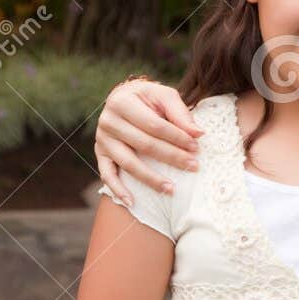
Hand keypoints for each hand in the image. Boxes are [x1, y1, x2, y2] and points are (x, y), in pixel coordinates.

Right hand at [95, 77, 202, 205]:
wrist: (125, 98)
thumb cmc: (149, 98)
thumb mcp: (164, 96)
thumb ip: (180, 113)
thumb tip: (198, 133)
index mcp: (122, 102)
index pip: (154, 125)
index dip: (176, 137)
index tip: (196, 147)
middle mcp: (108, 121)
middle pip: (143, 145)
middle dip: (171, 157)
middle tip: (193, 167)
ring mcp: (102, 139)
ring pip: (128, 163)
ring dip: (151, 178)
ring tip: (172, 189)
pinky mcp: (100, 153)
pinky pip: (107, 174)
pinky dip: (117, 189)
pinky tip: (132, 203)